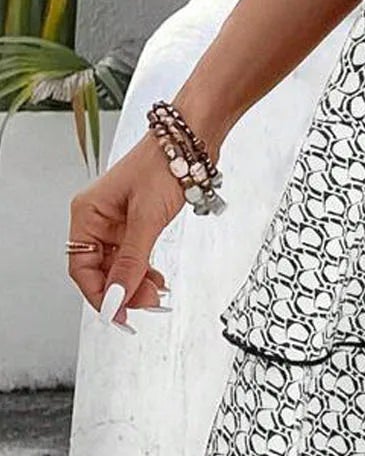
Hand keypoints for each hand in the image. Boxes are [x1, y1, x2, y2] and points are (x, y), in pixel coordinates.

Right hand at [67, 132, 182, 327]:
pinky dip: (144, 269)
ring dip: (135, 282)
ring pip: (119, 264)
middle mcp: (98, 218)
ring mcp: (117, 220)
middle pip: (100, 269)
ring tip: (156, 294)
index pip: (82, 268)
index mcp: (87, 214)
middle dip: (122, 290)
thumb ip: (131, 261)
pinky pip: (133, 254)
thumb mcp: (146, 219)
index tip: (119, 315)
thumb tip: (117, 298)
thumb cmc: (165, 165)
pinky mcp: (137, 220)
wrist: (191, 139)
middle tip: (147, 304)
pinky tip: (156, 279)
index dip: (99, 295)